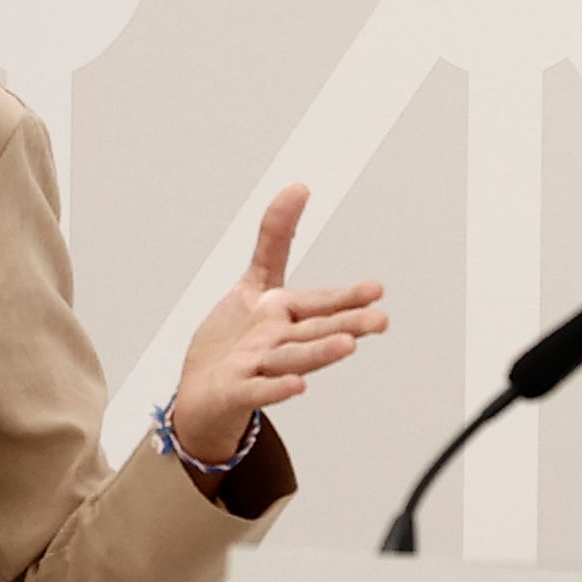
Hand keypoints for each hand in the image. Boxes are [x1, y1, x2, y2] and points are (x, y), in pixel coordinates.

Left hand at [171, 185, 387, 462]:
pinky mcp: (237, 391)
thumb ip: (276, 238)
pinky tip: (298, 385)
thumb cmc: (234, 342)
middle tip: (380, 320)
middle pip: (315, 332)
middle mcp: (278, 343)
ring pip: (292, 358)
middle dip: (346, 324)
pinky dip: (276, 388)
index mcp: (286, 316)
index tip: (376, 290)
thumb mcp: (255, 283)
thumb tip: (300, 187)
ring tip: (348, 346)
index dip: (347, 298)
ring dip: (319, 353)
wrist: (202, 394)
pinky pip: (258, 390)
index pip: (321, 304)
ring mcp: (259, 369)